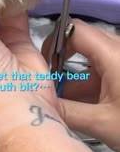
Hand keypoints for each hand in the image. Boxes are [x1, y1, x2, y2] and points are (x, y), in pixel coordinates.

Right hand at [43, 20, 119, 151]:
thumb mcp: (102, 122)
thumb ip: (68, 112)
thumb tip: (40, 106)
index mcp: (113, 53)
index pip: (73, 29)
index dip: (54, 41)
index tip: (43, 63)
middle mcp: (117, 49)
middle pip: (80, 41)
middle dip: (61, 59)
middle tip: (48, 79)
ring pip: (90, 56)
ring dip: (73, 74)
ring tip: (59, 95)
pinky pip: (101, 68)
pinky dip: (87, 82)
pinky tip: (77, 103)